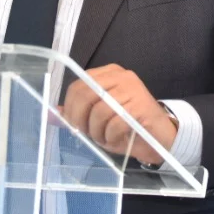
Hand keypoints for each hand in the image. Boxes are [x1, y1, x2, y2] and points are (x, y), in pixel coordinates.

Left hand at [60, 64, 176, 166]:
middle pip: (86, 94)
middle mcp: (121, 76)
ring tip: (103, 139)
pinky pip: (115, 123)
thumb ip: (77, 114)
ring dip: (96, 132)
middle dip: (80, 119)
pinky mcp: (141, 105)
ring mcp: (133, 89)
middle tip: (84, 134)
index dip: (70, 107)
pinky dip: (110, 136)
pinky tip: (115, 139)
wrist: (161, 136)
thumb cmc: (127, 127)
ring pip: (100, 111)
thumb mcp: (99, 119)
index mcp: (108, 74)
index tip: (72, 125)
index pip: (78, 85)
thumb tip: (51, 114)